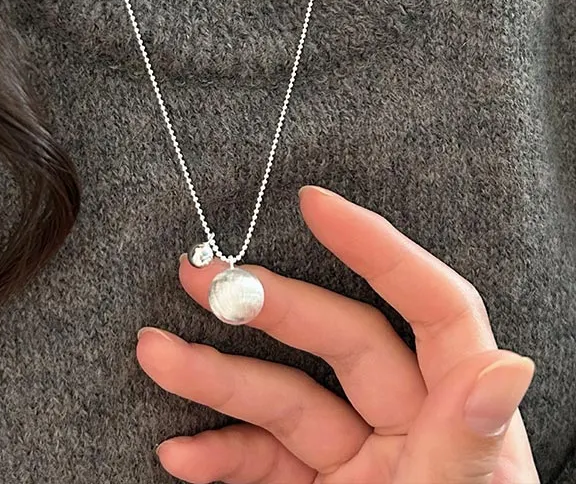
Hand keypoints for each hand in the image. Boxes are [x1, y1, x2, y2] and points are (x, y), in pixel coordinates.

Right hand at [137, 186, 539, 483]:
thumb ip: (467, 447)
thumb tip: (507, 365)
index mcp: (463, 424)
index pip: (432, 308)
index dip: (380, 249)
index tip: (317, 204)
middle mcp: (414, 430)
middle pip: (340, 341)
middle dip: (267, 309)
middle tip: (199, 280)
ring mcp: (362, 462)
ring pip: (286, 397)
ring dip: (216, 378)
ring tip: (155, 353)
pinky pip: (266, 460)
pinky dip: (220, 454)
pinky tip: (178, 452)